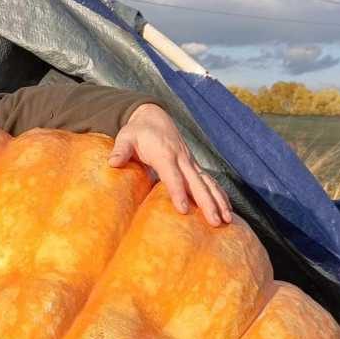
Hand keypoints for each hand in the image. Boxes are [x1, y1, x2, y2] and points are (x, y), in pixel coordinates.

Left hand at [108, 103, 231, 226]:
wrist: (153, 117)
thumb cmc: (137, 131)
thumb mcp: (125, 138)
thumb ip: (120, 151)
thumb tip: (113, 162)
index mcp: (165, 154)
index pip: (173, 176)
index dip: (178, 192)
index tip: (184, 209)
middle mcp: (181, 158)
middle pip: (196, 183)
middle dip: (207, 203)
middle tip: (214, 222)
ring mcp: (190, 162)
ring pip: (207, 183)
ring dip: (218, 201)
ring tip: (226, 220)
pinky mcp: (193, 165)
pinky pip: (209, 181)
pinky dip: (219, 194)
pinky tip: (226, 210)